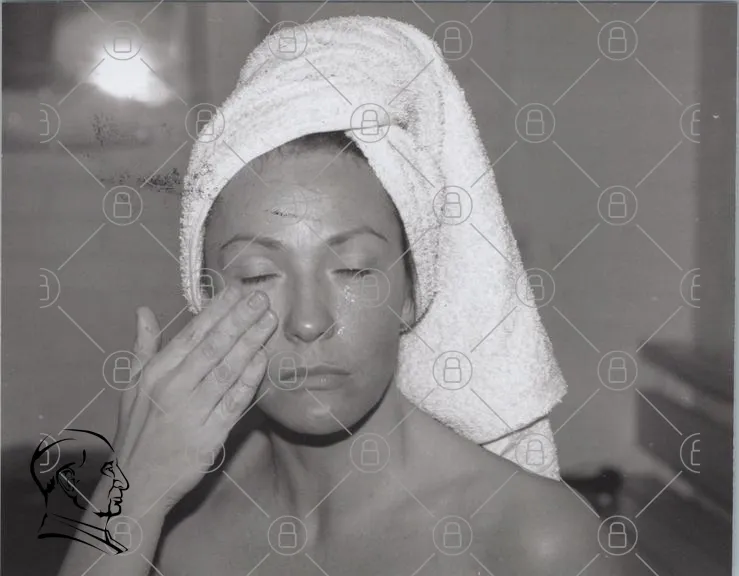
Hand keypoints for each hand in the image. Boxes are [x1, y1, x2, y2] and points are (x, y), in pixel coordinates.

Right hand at [112, 281, 276, 514]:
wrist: (136, 483)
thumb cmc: (138, 431)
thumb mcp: (132, 387)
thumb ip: (144, 347)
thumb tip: (143, 310)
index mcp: (156, 372)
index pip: (192, 333)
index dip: (216, 310)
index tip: (236, 289)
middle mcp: (174, 388)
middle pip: (213, 346)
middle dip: (239, 318)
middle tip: (261, 297)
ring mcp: (193, 411)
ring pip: (228, 369)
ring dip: (251, 342)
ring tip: (269, 320)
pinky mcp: (210, 435)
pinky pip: (235, 401)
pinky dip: (250, 379)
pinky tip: (264, 360)